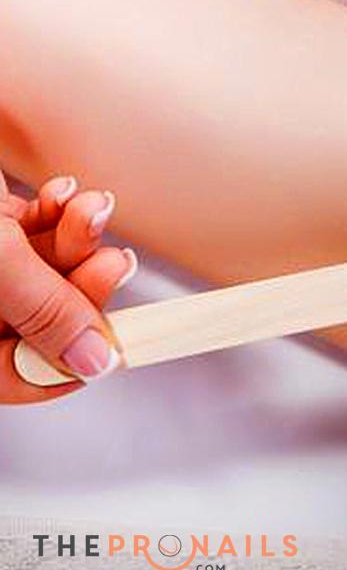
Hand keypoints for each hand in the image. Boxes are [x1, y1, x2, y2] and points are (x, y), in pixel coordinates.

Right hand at [0, 168, 136, 403]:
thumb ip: (41, 308)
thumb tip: (91, 360)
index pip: (10, 374)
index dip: (65, 364)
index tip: (114, 343)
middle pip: (35, 318)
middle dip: (79, 286)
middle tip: (114, 261)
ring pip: (43, 269)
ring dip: (78, 239)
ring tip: (89, 209)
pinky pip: (35, 231)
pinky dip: (60, 213)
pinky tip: (64, 195)